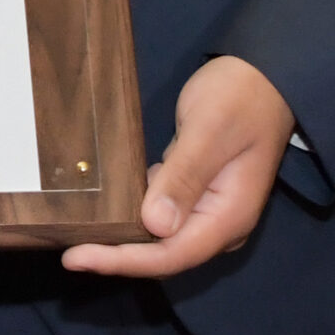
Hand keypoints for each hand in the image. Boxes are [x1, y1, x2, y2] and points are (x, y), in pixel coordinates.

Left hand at [63, 56, 293, 278]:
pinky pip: (162, 216)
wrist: (264, 74)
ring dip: (123, 239)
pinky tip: (106, 207)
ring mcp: (209, 210)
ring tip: (78, 234)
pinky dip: (133, 216)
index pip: (171, 254)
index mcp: (228, 216)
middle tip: (69, 250)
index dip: (124, 260)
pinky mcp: (197, 194)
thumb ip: (185, 176)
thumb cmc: (239, 97)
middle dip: (118, 256)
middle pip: (165, 255)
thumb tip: (155, 225)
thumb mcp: (209, 130)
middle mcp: (220, 224)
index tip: (78, 257)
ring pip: (161, 239)